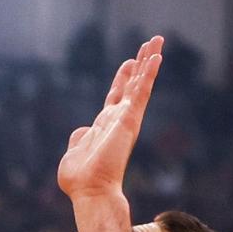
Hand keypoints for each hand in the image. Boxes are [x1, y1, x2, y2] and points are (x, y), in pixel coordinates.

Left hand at [57, 37, 163, 199]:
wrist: (90, 191)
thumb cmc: (81, 179)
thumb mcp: (75, 152)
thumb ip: (79, 139)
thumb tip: (80, 132)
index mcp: (105, 125)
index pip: (116, 96)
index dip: (122, 78)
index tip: (129, 61)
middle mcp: (119, 119)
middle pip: (133, 84)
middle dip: (142, 63)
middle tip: (151, 43)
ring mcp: (126, 118)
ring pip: (141, 83)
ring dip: (149, 61)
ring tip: (158, 40)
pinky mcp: (129, 119)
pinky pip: (141, 92)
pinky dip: (149, 74)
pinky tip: (157, 57)